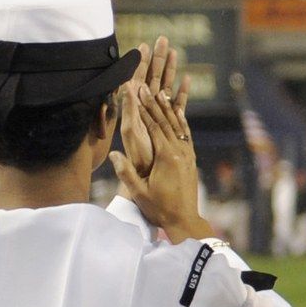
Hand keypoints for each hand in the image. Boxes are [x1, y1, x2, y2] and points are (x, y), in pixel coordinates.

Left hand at [112, 38, 182, 179]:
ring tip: (175, 52)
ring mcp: (158, 115)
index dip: (140, 62)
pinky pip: (177, 103)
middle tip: (162, 39)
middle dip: (157, 59)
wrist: (148, 178)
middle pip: (152, 78)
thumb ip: (129, 109)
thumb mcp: (130, 132)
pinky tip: (187, 79)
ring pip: (165, 86)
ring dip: (170, 70)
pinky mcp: (170, 123)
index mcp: (134, 109)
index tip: (144, 45)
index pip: (137, 79)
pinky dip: (182, 91)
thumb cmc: (137, 158)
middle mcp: (145, 110)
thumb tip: (127, 85)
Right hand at [115, 67, 214, 242]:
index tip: (138, 93)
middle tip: (146, 87)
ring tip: (161, 92)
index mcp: (166, 157)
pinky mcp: (191, 159)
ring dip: (168, 108)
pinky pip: (186, 135)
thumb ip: (126, 173)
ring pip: (178, 126)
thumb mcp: (139, 192)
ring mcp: (188, 154)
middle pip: (166, 122)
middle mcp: (180, 152)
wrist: (184, 219)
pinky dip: (181, 121)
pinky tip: (177, 112)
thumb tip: (113, 154)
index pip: (155, 127)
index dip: (146, 109)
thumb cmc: (159, 208)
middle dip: (155, 103)